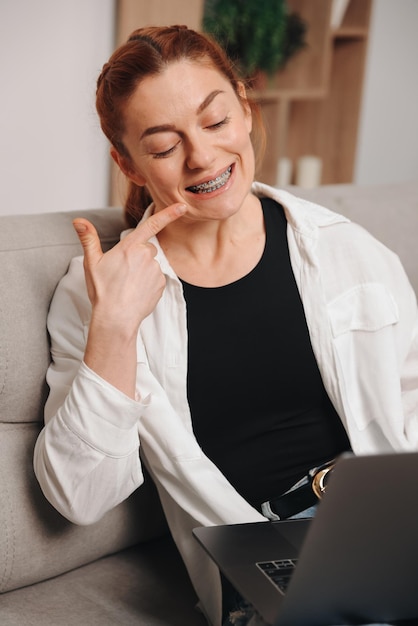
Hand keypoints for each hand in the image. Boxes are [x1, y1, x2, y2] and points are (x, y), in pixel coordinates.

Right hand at [73, 203, 186, 336]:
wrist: (116, 317)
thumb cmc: (103, 291)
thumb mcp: (91, 262)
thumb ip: (88, 238)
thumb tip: (78, 221)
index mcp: (130, 247)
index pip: (151, 225)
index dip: (168, 214)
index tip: (182, 207)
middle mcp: (146, 256)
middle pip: (146, 248)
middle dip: (137, 256)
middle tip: (122, 272)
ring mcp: (156, 271)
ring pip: (151, 264)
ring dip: (142, 270)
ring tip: (128, 284)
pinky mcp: (161, 284)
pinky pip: (156, 278)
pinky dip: (148, 283)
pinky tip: (136, 291)